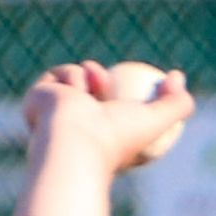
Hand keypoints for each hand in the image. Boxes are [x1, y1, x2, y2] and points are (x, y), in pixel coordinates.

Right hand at [22, 60, 194, 175]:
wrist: (74, 139)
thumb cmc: (117, 135)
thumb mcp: (158, 120)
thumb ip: (178, 104)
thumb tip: (178, 77)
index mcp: (103, 140)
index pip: (118, 111)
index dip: (128, 94)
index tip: (140, 82)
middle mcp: (78, 129)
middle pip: (93, 91)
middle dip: (103, 80)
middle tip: (111, 79)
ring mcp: (55, 116)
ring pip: (76, 77)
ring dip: (90, 75)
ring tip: (95, 90)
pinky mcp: (37, 101)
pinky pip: (59, 74)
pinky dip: (71, 76)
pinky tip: (74, 93)